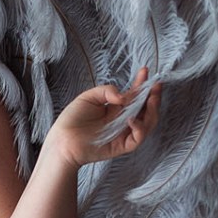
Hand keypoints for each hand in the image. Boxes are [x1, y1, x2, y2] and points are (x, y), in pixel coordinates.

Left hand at [46, 68, 162, 168]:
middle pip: (145, 109)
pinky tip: (132, 119)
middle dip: (153, 97)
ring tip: (151, 99)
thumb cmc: (72, 119)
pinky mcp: (121, 146)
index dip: (141, 84)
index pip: (134, 96)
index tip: (145, 71)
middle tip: (155, 86)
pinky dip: (138, 128)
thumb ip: (106, 91)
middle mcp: (122, 121)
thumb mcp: (88, 97)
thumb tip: (123, 96)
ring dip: (152, 111)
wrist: (62, 140)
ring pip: (147, 124)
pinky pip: (137, 139)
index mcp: (116, 109)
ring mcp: (123, 133)